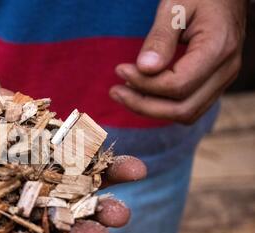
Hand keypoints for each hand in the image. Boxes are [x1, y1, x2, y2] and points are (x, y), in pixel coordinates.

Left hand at [110, 0, 246, 124]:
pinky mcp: (214, 84)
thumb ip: (160, 38)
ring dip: (151, 109)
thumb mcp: (176, 8)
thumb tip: (144, 68)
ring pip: (186, 114)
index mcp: (218, 48)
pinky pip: (188, 106)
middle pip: (182, 109)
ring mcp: (223, 80)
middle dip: (143, 105)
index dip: (144, 84)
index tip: (120, 69)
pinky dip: (162, 105)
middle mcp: (225, 70)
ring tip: (123, 93)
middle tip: (115, 91)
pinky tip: (140, 92)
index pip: (177, 85)